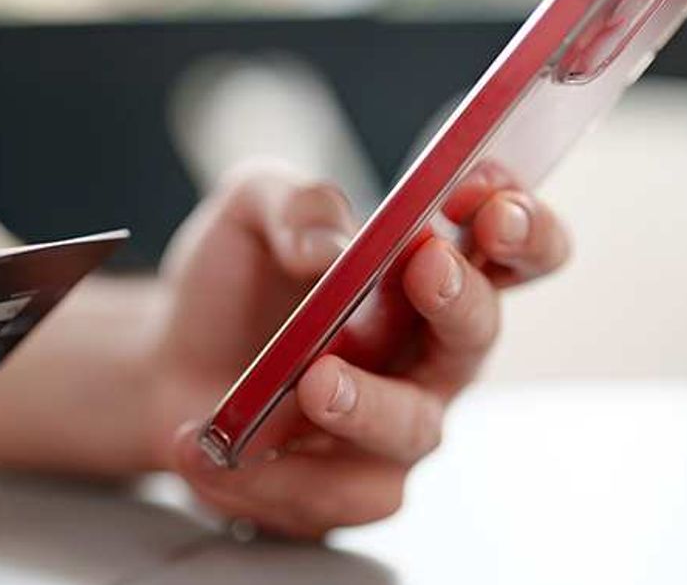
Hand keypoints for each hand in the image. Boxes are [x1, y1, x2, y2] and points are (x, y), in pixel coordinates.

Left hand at [147, 162, 568, 537]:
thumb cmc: (235, 281)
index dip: (519, 224)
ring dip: (368, 403)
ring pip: (413, 427)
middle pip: (477, 333)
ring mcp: (394, 424)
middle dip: (462, 298)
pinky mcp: (343, 487)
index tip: (481, 192)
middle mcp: (428, 353)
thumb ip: (298, 204)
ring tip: (315, 381)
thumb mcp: (252, 209)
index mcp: (429, 273)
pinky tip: (209, 445)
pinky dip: (270, 474)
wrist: (167, 358)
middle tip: (427, 268)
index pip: (511, 250)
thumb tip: (333, 248)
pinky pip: (332, 494)